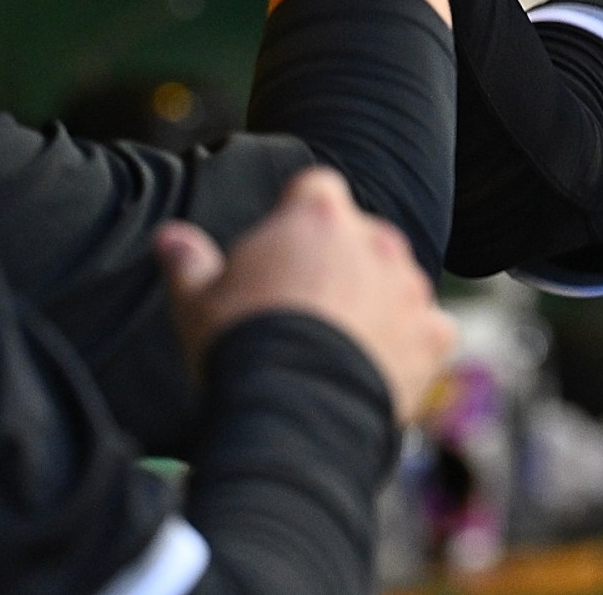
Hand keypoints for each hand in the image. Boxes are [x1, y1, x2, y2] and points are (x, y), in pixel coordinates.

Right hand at [155, 168, 456, 425]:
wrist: (292, 411)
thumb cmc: (240, 347)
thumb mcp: (196, 302)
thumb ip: (189, 262)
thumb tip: (169, 236)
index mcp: (317, 217)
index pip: (315, 190)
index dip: (297, 214)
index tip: (280, 248)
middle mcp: (375, 241)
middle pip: (360, 237)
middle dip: (338, 263)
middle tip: (303, 309)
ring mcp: (410, 286)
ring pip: (396, 282)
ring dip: (376, 302)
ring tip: (335, 346)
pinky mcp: (434, 334)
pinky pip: (429, 330)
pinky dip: (410, 345)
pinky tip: (377, 370)